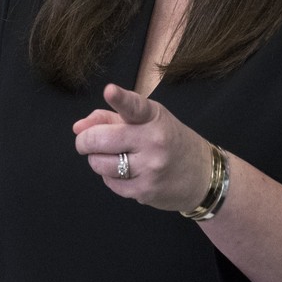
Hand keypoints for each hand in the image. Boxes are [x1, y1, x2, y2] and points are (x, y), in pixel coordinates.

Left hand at [73, 83, 210, 210]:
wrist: (202, 175)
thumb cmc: (170, 141)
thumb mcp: (148, 121)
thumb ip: (110, 119)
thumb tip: (78, 127)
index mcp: (154, 117)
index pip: (135, 106)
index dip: (120, 98)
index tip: (109, 91)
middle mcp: (153, 141)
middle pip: (102, 140)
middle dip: (85, 141)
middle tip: (84, 142)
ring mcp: (150, 168)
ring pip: (101, 164)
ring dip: (97, 160)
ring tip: (110, 157)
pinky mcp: (145, 191)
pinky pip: (110, 183)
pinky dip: (110, 177)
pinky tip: (124, 172)